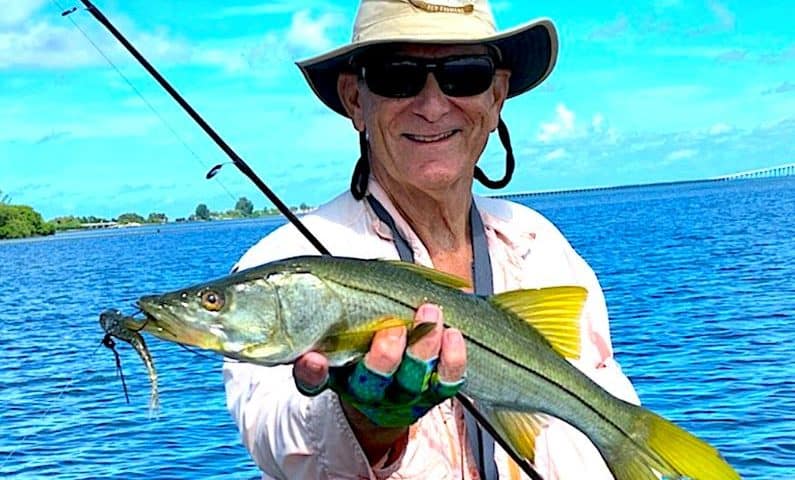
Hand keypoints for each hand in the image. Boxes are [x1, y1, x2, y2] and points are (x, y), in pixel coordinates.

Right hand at [293, 304, 466, 426]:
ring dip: (424, 345)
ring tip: (430, 314)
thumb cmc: (358, 362)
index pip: (316, 380)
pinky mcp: (433, 392)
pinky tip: (453, 335)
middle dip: (385, 354)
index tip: (312, 359)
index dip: (313, 371)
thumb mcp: (333, 353)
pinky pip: (447, 380)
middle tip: (392, 327)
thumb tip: (312, 340)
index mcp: (339, 379)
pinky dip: (453, 358)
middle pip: (376, 378)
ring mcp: (405, 393)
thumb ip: (321, 343)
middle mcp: (371, 392)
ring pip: (416, 376)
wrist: (383, 403)